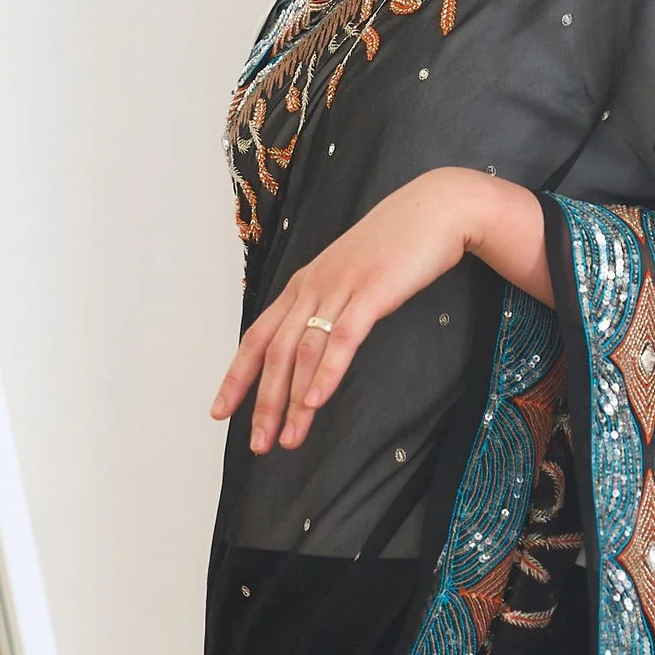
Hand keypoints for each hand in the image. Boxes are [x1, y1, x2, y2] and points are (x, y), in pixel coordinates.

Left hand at [212, 167, 550, 452]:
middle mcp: (312, 287)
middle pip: (274, 352)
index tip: (220, 412)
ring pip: (303, 352)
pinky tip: (316, 402)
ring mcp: (339, 288)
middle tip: (257, 444)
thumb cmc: (395, 246)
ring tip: (289, 439)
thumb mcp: (350, 275)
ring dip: (293, 401)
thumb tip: (314, 342)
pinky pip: (342, 339)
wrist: (434, 210)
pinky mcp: (371, 292)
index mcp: (303, 284)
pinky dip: (325, 373)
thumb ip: (329, 304)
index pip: (257, 336)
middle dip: (263, 403)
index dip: (237, 377)